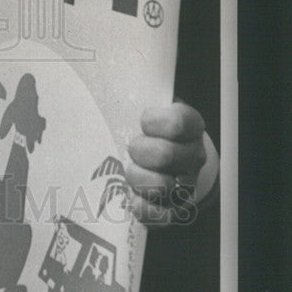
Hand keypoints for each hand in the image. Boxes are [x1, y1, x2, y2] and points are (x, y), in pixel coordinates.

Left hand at [125, 101, 206, 226]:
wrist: (168, 159)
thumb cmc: (150, 128)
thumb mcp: (148, 104)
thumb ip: (133, 93)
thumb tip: (98, 75)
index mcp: (190, 126)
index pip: (178, 122)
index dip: (153, 121)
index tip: (142, 120)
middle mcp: (193, 156)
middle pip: (166, 155)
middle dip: (140, 149)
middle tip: (132, 146)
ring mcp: (185, 184)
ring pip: (161, 185)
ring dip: (137, 177)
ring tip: (129, 169)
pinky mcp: (172, 209)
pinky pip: (159, 216)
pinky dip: (141, 206)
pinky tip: (131, 196)